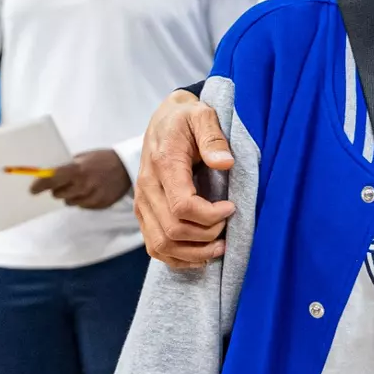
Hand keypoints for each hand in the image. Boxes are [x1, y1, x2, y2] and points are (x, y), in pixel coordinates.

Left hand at [30, 149, 132, 209]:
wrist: (127, 167)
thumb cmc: (102, 159)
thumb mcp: (84, 157)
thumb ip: (67, 167)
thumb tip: (49, 174)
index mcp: (77, 170)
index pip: (51, 180)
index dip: (39, 185)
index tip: (33, 190)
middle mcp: (83, 185)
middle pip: (58, 194)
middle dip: (57, 189)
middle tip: (64, 183)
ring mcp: (92, 197)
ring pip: (69, 202)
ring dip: (70, 195)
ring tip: (80, 186)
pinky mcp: (99, 205)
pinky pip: (83, 206)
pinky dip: (83, 200)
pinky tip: (91, 191)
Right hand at [134, 90, 235, 267]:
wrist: (164, 119)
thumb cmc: (186, 118)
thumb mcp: (203, 115)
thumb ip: (213, 137)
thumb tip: (225, 163)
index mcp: (163, 165)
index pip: (182, 206)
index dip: (210, 216)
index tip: (231, 208)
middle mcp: (147, 188)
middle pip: (173, 230)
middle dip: (206, 236)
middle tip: (228, 226)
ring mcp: (142, 204)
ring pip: (161, 245)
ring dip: (193, 253)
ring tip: (220, 246)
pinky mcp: (144, 213)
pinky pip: (155, 247)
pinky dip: (178, 257)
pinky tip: (201, 254)